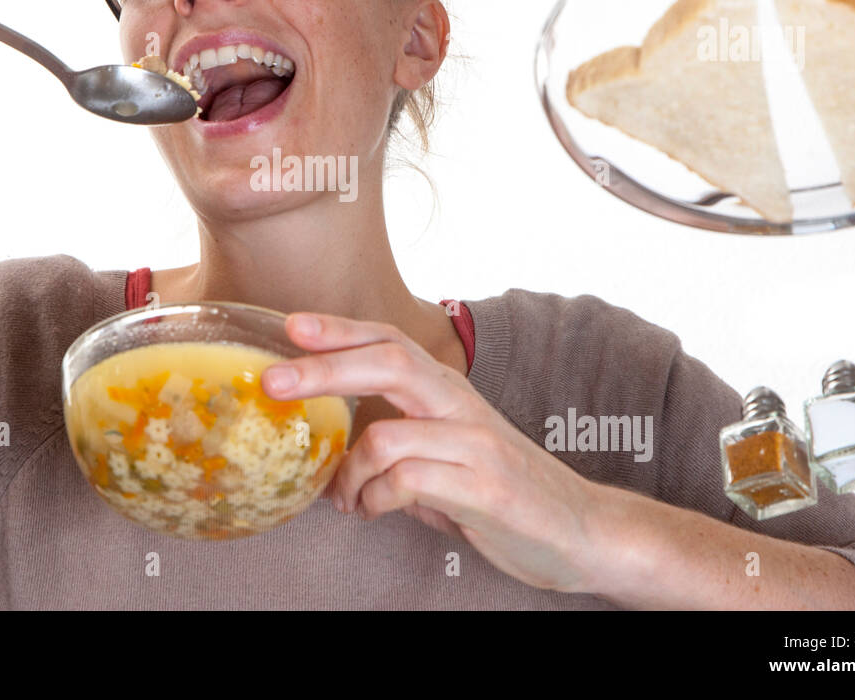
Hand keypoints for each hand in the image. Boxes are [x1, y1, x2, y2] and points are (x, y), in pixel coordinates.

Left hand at [260, 310, 604, 593]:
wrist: (581, 530)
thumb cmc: (503, 491)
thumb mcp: (447, 454)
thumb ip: (399, 442)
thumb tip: (339, 448)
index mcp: (449, 392)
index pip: (390, 342)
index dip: (340, 330)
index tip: (291, 324)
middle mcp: (462, 407)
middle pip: (388, 363)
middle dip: (324, 368)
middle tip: (273, 380)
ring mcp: (476, 446)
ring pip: (386, 436)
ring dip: (347, 472)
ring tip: (342, 497)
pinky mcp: (485, 489)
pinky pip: (407, 483)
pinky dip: (375, 500)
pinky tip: (372, 511)